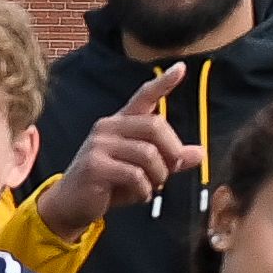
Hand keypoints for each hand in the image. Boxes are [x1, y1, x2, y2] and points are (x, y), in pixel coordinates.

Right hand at [39, 76, 199, 236]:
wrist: (72, 205)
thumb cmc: (110, 185)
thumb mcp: (144, 170)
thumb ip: (169, 160)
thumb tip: (199, 153)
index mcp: (120, 123)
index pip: (144, 96)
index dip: (163, 83)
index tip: (181, 68)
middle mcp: (108, 127)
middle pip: (156, 126)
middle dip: (172, 152)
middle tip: (172, 171)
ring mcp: (99, 145)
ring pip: (148, 154)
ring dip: (159, 176)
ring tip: (152, 187)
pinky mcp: (95, 166)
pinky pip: (135, 175)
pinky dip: (145, 190)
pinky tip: (140, 195)